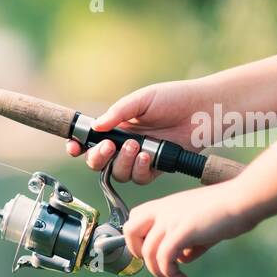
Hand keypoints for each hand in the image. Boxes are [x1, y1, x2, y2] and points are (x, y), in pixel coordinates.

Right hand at [65, 80, 207, 183]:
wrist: (203, 109)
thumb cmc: (173, 99)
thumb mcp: (141, 100)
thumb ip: (117, 113)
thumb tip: (96, 126)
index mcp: (116, 127)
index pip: (89, 141)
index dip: (78, 147)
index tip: (74, 147)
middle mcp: (124, 145)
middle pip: (98, 163)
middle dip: (97, 158)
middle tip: (108, 147)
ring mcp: (138, 158)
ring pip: (117, 173)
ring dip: (122, 162)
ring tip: (136, 145)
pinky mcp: (155, 168)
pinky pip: (139, 178)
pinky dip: (140, 168)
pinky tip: (149, 155)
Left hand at [123, 183, 259, 276]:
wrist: (246, 199)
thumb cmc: (229, 210)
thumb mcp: (202, 226)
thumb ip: (189, 242)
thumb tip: (183, 259)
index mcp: (166, 205)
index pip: (135, 219)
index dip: (137, 239)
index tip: (153, 256)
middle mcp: (163, 210)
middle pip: (130, 232)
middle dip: (139, 254)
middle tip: (158, 267)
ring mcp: (170, 219)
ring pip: (148, 253)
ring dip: (161, 274)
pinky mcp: (182, 231)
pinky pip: (164, 258)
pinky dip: (170, 274)